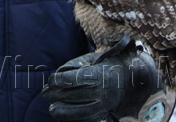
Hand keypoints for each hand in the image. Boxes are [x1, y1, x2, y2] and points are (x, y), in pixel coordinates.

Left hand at [42, 44, 174, 121]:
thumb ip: (74, 65)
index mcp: (98, 74)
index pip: (72, 80)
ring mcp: (103, 105)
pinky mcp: (103, 114)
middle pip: (72, 95)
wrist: (129, 80)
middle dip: (55, 95)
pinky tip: (64, 113)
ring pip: (78, 112)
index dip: (57, 81)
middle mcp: (101, 91)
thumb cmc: (106, 65)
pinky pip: (86, 119)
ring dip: (61, 111)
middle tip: (45, 93)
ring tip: (52, 108)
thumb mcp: (91, 59)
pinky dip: (72, 118)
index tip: (51, 80)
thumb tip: (57, 75)